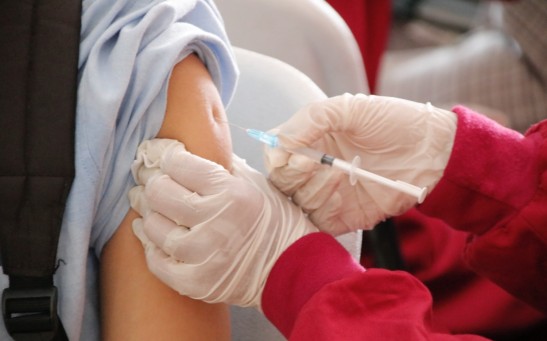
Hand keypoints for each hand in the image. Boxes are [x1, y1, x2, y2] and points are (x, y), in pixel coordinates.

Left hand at [129, 139, 316, 307]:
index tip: (162, 157)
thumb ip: (222, 165)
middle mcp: (215, 222)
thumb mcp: (255, 183)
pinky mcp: (196, 282)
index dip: (165, 157)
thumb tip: (185, 151)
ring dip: (148, 213)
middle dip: (151, 182)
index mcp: (231, 192)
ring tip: (150, 206)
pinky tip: (150, 233)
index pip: (178, 164)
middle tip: (149, 180)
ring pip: (154, 226)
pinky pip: (157, 261)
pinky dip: (150, 245)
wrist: (291, 268)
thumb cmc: (274, 221)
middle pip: (160, 192)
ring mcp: (204, 255)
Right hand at [265, 94, 456, 234]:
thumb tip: (279, 143)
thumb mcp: (350, 108)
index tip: (292, 153)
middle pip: (281, 181)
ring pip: (297, 202)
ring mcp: (327, 194)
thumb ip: (311, 119)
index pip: (275, 153)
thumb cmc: (394, 122)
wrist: (433, 151)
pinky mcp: (342, 216)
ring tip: (340, 173)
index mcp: (311, 141)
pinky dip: (322, 209)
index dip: (277, 156)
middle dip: (292, 173)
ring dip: (313, 188)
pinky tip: (342, 192)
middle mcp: (314, 169)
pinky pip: (318, 222)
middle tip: (313, 163)